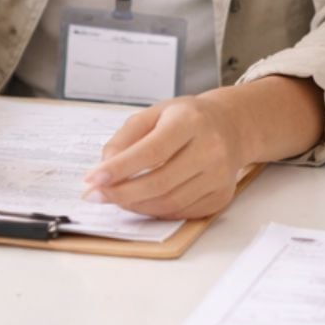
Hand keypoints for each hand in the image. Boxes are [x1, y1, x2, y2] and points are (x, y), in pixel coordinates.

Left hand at [83, 93, 254, 219]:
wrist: (231, 127)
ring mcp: (219, 176)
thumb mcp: (154, 113)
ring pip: (169, 202)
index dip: (120, 168)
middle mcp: (210, 149)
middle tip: (96, 195)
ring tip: (117, 198)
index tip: (93, 179)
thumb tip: (105, 166)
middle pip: (159, 182)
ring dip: (136, 205)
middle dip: (121, 193)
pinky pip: (181, 212)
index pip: (152, 151)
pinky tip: (142, 201)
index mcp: (191, 122)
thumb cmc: (187, 119)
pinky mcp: (221, 196)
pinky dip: (155, 211)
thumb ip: (126, 136)